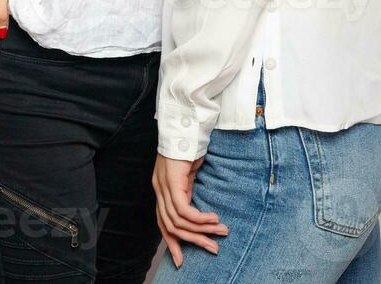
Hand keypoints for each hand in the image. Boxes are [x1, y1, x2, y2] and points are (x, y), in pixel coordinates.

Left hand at [152, 152, 228, 267]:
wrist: (186, 121)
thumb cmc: (191, 144)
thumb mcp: (190, 172)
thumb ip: (189, 189)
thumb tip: (199, 208)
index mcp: (162, 189)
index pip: (163, 223)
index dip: (173, 242)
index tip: (182, 259)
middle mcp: (159, 189)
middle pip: (170, 226)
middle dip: (192, 241)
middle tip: (213, 250)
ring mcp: (163, 185)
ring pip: (178, 220)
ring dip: (201, 230)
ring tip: (221, 231)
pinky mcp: (171, 180)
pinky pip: (183, 209)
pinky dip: (198, 218)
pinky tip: (213, 218)